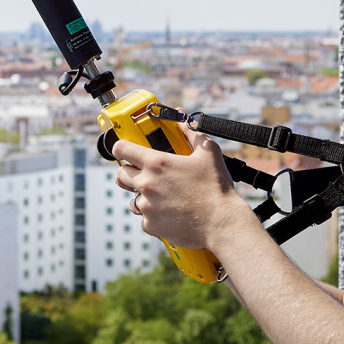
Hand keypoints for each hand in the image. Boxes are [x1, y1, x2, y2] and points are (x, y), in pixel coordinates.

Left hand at [112, 124, 246, 249]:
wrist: (222, 223)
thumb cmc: (216, 187)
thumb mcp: (208, 152)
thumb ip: (191, 132)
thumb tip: (182, 118)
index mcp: (157, 163)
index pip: (122, 149)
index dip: (121, 147)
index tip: (123, 150)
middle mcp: (147, 184)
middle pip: (121, 175)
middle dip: (129, 172)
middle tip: (143, 173)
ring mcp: (147, 206)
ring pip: (133, 198)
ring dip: (142, 196)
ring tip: (162, 196)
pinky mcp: (151, 225)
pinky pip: (144, 218)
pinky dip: (154, 216)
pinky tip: (170, 213)